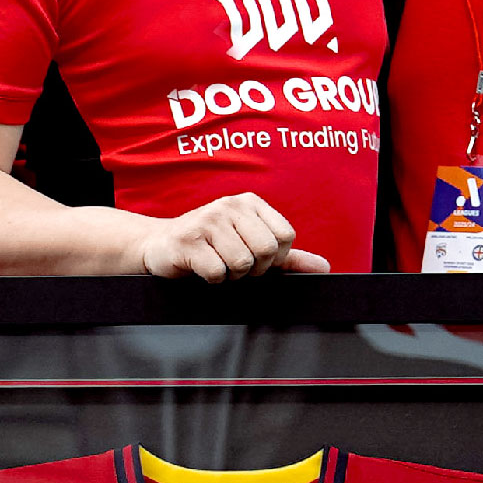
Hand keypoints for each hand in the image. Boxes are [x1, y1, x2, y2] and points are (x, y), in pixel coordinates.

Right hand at [128, 195, 329, 282]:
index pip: (285, 236)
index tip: (256, 260)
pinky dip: (213, 279)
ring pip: (242, 263)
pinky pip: (217, 272)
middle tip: (235, 266)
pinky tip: (201, 267)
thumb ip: (287, 257)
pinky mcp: (188, 240)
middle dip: (254, 269)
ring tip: (217, 264)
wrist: (159, 245)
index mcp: (249, 203)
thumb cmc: (210, 246)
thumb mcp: (250, 244)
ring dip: (232, 276)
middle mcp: (229, 205)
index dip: (275, 258)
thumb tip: (324, 267)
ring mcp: (207, 221)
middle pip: (266, 250)